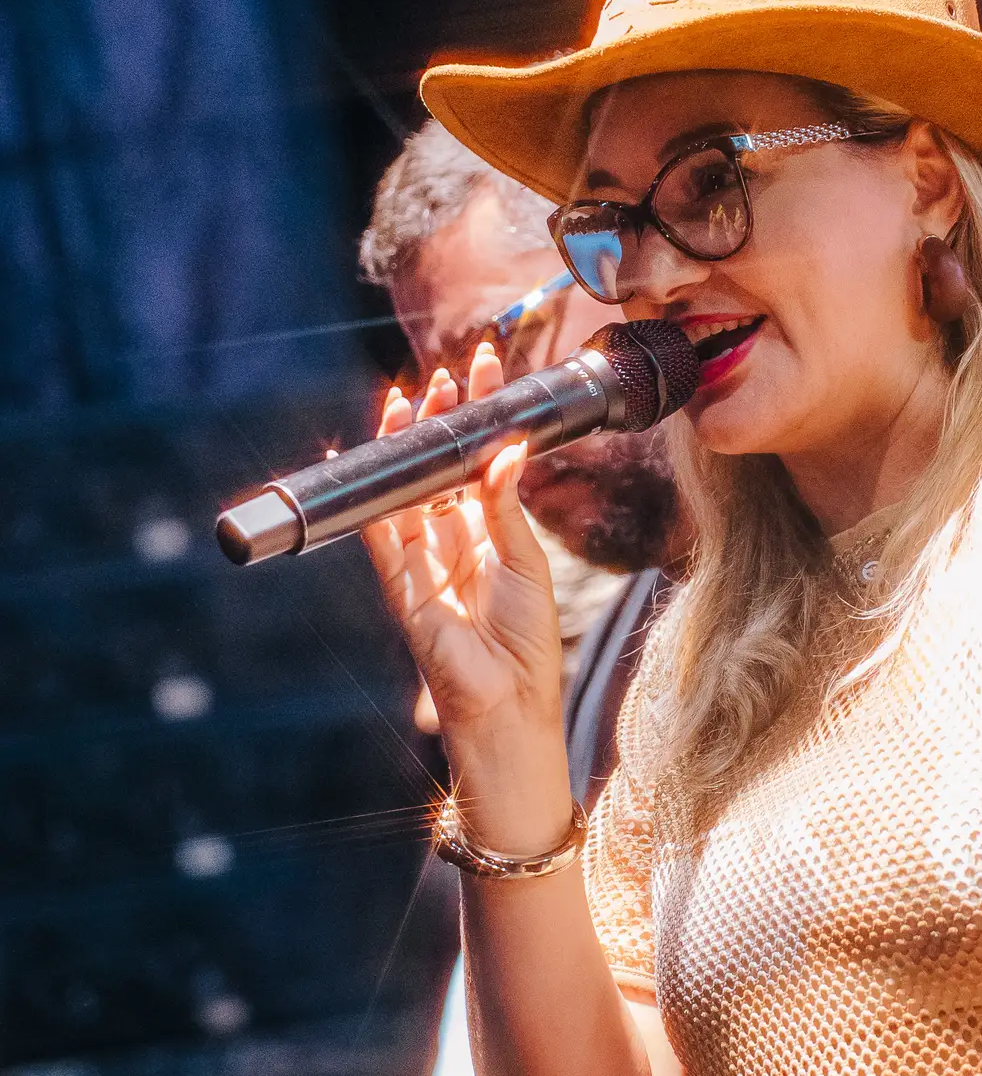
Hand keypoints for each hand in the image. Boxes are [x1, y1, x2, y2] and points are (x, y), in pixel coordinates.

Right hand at [362, 351, 562, 741]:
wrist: (508, 703)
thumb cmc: (528, 643)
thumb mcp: (525, 562)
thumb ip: (506, 505)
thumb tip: (505, 447)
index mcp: (489, 537)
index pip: (477, 465)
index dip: (478, 420)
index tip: (485, 372)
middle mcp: (452, 543)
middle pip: (437, 471)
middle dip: (439, 423)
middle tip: (444, 377)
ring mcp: (422, 562)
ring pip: (405, 492)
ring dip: (405, 448)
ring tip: (409, 399)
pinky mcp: (399, 585)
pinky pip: (376, 533)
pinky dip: (365, 498)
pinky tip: (358, 460)